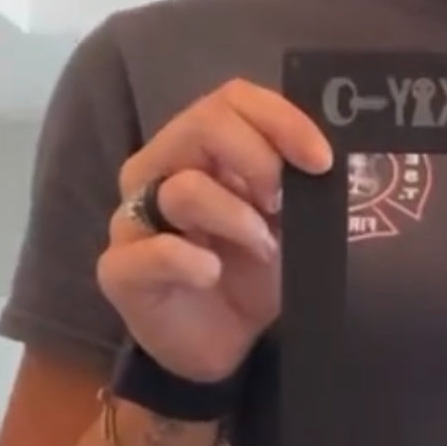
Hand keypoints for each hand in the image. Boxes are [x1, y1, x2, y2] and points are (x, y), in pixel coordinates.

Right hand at [96, 80, 332, 382]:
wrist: (228, 345)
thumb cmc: (255, 272)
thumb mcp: (289, 221)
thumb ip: (298, 183)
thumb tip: (326, 160)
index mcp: (201, 148)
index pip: (234, 100)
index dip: (280, 120)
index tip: (321, 160)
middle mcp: (160, 169)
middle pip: (204, 124)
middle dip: (258, 160)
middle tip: (282, 203)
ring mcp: (134, 218)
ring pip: (185, 189)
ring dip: (238, 220)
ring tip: (262, 250)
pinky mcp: (120, 269)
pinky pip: (154, 251)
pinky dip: (193, 263)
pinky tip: (211, 275)